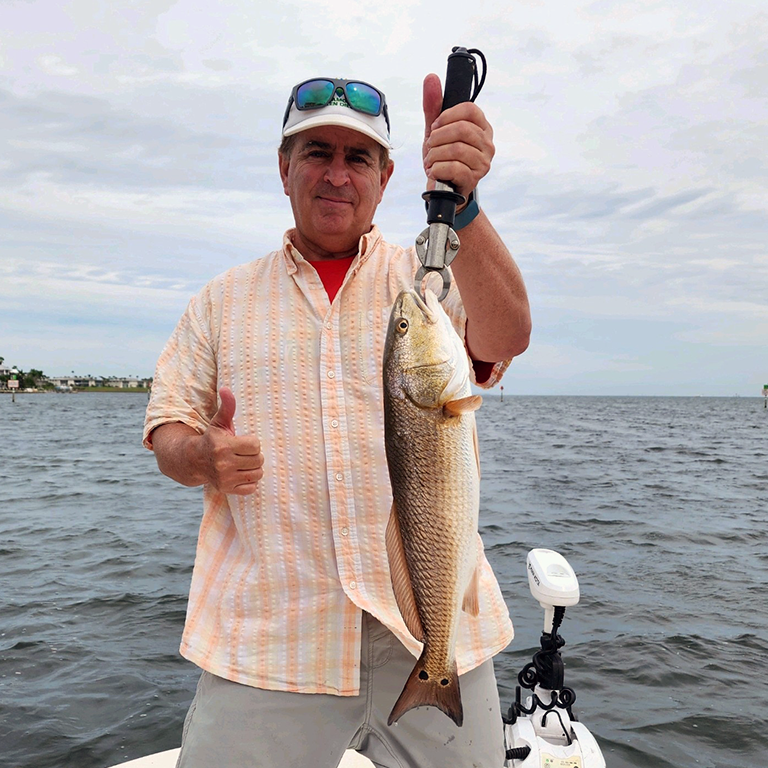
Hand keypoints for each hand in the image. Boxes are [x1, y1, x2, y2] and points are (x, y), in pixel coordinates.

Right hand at [197, 387, 263, 494]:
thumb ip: (227, 406)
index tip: (243, 441)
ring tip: (243, 463)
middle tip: (243, 453)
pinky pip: (252, 488)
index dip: (252, 442)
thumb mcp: (219, 422)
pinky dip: (249, 482)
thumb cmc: (212, 439)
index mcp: (223, 446)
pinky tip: (240, 474)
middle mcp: (223, 464)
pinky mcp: (227, 490)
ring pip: (258, 474)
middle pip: (258, 460)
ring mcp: (225, 479)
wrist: (194, 461)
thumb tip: (226, 389)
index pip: (255, 445)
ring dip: (254, 468)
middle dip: (254, 455)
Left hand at [422, 73, 493, 202]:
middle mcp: (487, 143)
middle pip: (461, 129)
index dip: (447, 115)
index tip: (435, 126)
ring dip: (435, 154)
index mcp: (481, 126)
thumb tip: (431, 77)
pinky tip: (434, 171)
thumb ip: (433, 105)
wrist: (442, 187)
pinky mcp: (475, 178)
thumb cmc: (443, 156)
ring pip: (456, 149)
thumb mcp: (435, 130)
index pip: (470, 109)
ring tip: (431, 160)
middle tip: (430, 146)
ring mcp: (483, 161)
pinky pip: (454, 168)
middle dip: (437, 137)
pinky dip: (437, 168)